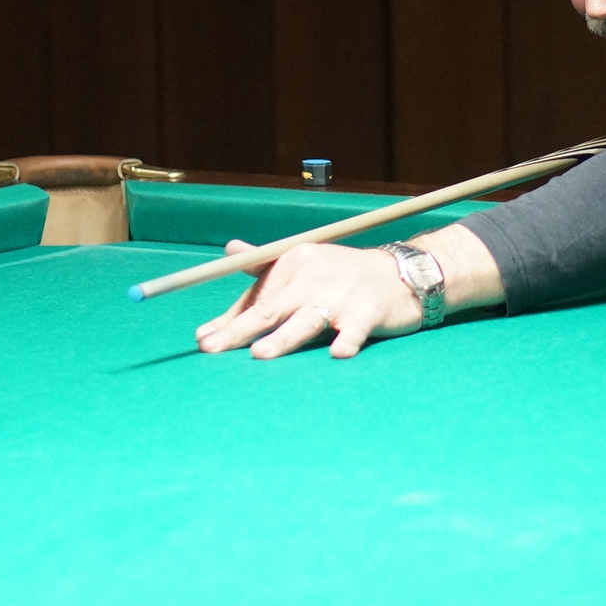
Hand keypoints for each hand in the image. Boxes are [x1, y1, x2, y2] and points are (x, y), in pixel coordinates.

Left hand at [195, 240, 421, 359]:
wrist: (401, 273)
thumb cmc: (342, 275)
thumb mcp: (304, 264)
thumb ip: (264, 267)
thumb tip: (227, 251)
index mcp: (295, 261)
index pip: (257, 295)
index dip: (229, 319)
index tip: (203, 339)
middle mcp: (315, 276)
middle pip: (273, 307)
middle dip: (240, 329)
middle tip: (212, 348)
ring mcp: (342, 294)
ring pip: (308, 318)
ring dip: (283, 337)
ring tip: (260, 354)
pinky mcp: (370, 310)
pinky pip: (356, 328)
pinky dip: (348, 340)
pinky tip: (338, 354)